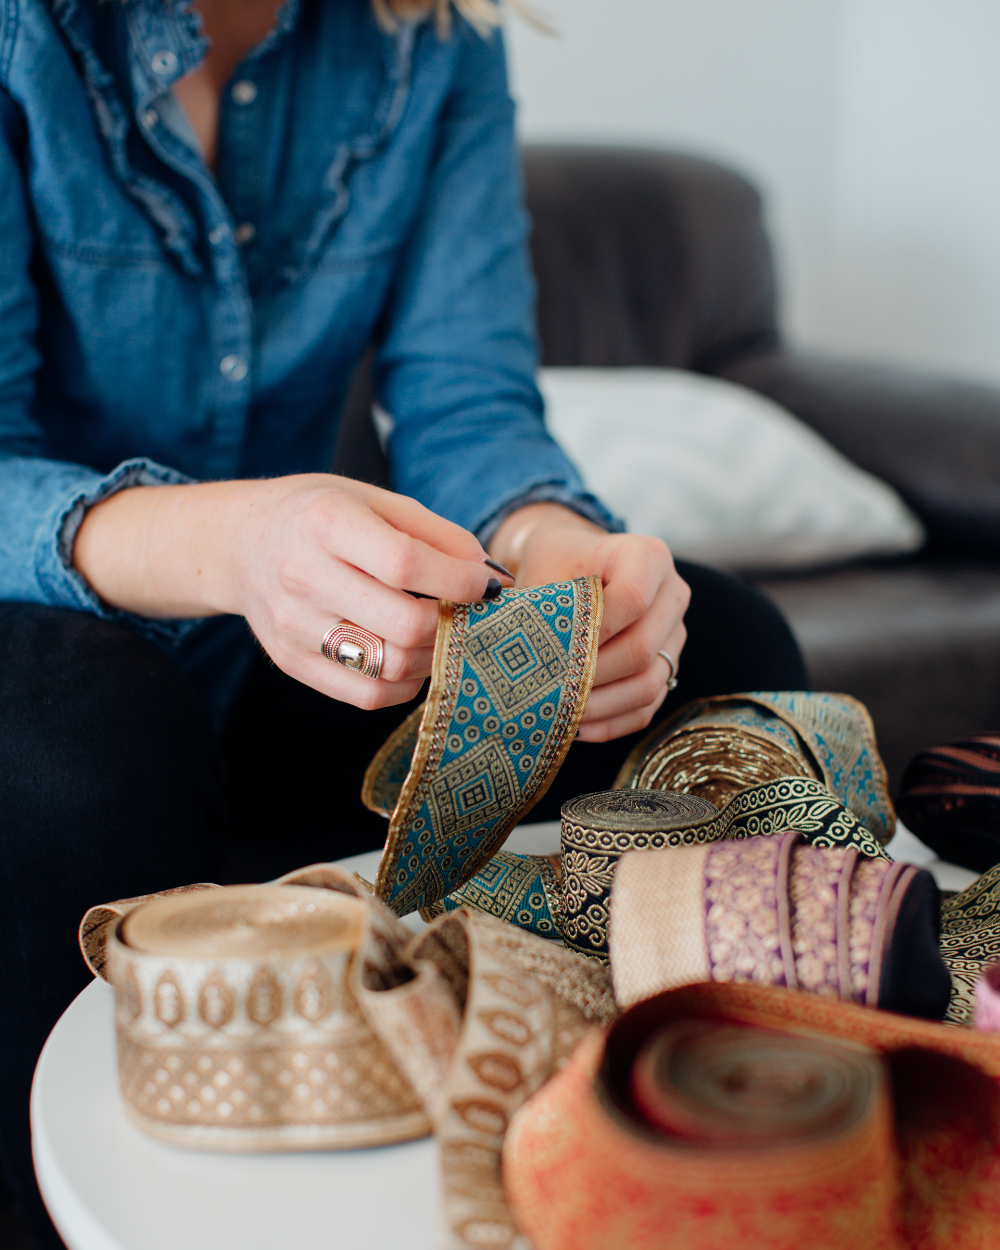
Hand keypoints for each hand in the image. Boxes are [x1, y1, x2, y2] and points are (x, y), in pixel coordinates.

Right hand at [72, 474, 508, 709]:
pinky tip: (410, 659)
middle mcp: (303, 574)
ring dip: (432, 657)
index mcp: (327, 522)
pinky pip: (366, 695)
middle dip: (450, 624)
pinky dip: (404, 684)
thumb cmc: (322, 516)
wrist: (241, 543)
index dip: (459, 580)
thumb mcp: (375, 501)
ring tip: (438, 635)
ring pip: (389, 665)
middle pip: (403, 624)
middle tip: (463, 614)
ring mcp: (293, 624)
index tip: (485, 584)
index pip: (406, 564)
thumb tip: (491, 576)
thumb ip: (436, 535)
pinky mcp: (290, 661)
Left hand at [489, 505, 688, 741]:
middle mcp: (672, 595)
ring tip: (562, 715)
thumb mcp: (547, 567)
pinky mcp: (667, 666)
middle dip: (593, 675)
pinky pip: (648, 705)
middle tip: (552, 690)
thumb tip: (523, 650)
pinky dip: (613, 722)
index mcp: (649, 557)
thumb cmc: (557, 562)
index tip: (558, 647)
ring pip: (650, 683)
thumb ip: (545, 604)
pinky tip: (577, 727)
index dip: (596, 629)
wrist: (573, 563)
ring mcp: (674, 635)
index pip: (633, 598)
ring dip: (602, 706)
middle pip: (643, 648)